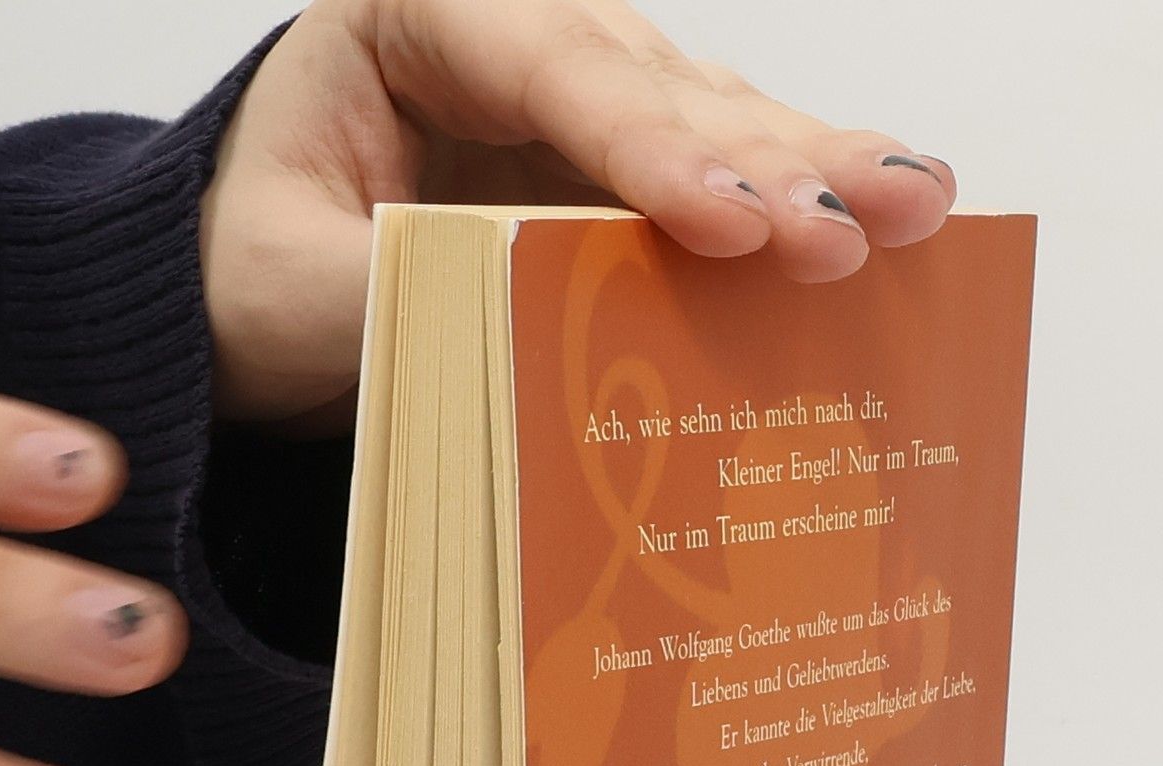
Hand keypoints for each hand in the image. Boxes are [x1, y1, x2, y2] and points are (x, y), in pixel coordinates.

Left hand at [202, 0, 954, 428]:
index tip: (726, 225)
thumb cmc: (248, 272)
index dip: (649, 150)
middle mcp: (517, 35)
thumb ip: (395, 300)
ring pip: (711, 121)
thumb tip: (522, 337)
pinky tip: (890, 213)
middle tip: (860, 220)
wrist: (246, 294)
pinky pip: (717, 180)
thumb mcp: (285, 292)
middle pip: (658, 87)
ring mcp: (579, 100)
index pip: (550, 71)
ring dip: (815, 169)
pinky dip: (794, 207)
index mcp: (415, 17)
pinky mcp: (617, 172)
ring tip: (916, 205)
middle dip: (767, 159)